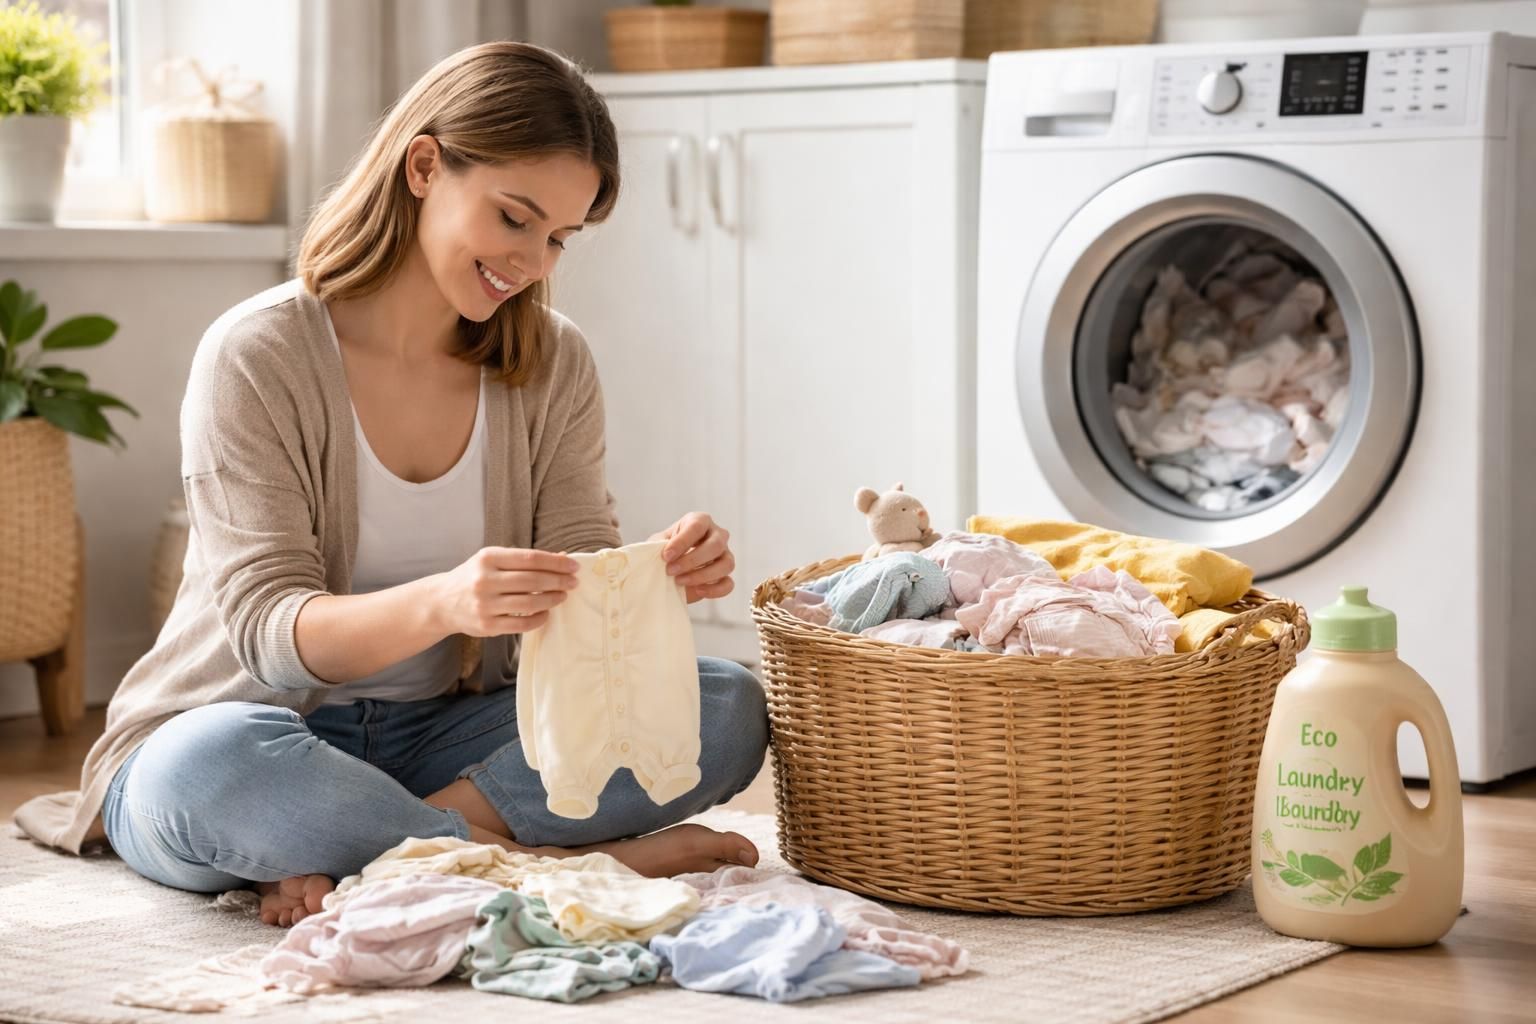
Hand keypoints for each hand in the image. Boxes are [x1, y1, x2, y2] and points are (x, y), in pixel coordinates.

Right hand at [432, 547, 579, 636]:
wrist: (441, 602)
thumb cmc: (474, 577)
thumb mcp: (493, 560)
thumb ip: (523, 559)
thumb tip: (562, 556)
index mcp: (488, 558)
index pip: (531, 558)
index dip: (556, 562)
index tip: (573, 566)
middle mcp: (485, 580)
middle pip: (533, 581)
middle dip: (558, 581)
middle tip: (573, 582)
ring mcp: (485, 605)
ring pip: (529, 604)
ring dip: (552, 600)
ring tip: (562, 596)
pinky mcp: (487, 626)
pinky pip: (521, 624)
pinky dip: (539, 618)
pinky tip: (547, 612)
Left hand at [651, 512, 734, 603]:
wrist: (667, 572)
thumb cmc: (664, 552)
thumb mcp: (656, 544)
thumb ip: (657, 546)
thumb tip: (658, 553)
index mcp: (700, 521)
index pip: (697, 527)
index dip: (682, 541)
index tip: (666, 556)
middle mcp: (717, 536)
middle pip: (716, 545)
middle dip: (692, 560)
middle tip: (671, 570)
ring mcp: (725, 555)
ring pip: (726, 564)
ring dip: (702, 575)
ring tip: (680, 581)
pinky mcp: (725, 576)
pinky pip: (728, 584)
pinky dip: (714, 590)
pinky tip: (697, 591)